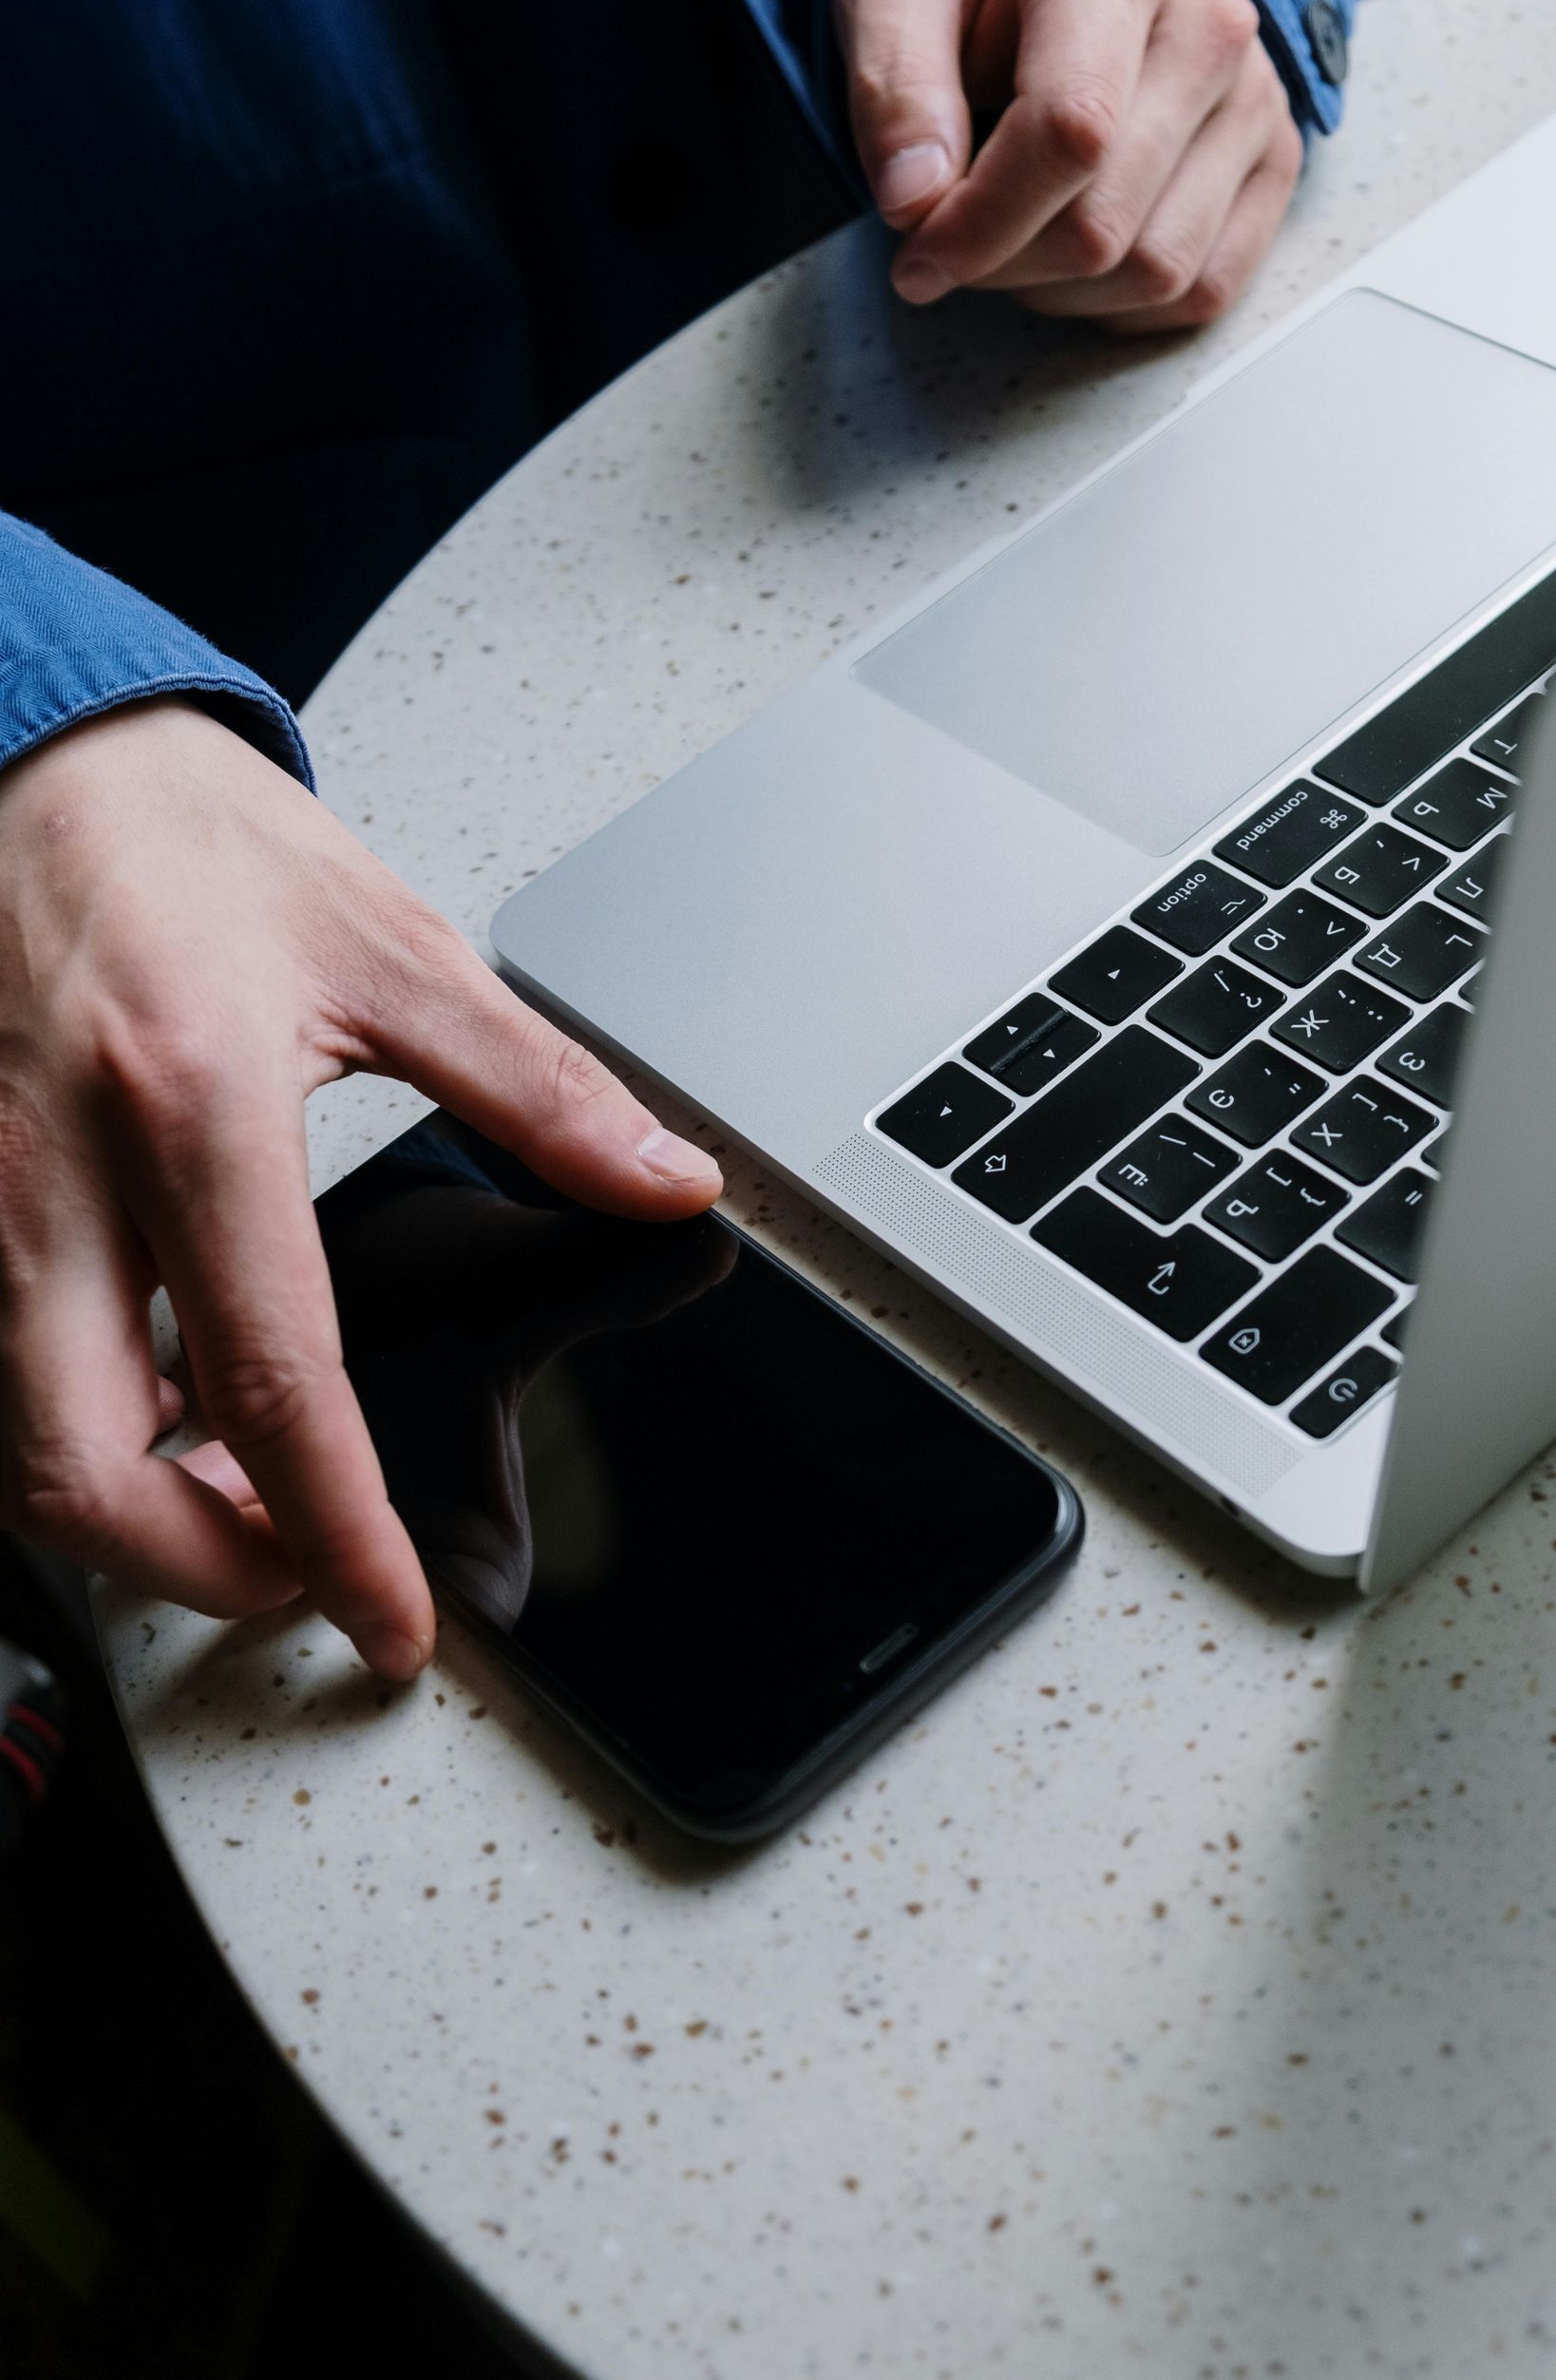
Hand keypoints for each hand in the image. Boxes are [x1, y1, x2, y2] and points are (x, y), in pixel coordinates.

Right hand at [0, 700, 721, 1677]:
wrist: (38, 758)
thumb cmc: (198, 843)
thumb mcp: (395, 949)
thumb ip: (538, 1090)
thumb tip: (666, 1183)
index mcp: (194, 1106)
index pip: (272, 1383)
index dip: (338, 1535)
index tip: (390, 1621)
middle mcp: (51, 1170)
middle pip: (78, 1467)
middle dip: (191, 1570)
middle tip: (298, 1575)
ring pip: (7, 1438)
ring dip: (120, 1513)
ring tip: (241, 1503)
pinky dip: (66, 1424)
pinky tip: (154, 1406)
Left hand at [833, 0, 1303, 334]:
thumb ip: (889, 88)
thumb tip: (916, 202)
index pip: (1069, 133)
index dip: (983, 223)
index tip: (917, 254)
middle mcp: (1208, 19)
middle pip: (1105, 224)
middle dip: (1006, 265)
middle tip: (955, 242)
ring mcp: (1254, 94)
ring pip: (1157, 271)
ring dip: (1061, 291)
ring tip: (1015, 237)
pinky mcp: (1276, 159)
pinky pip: (1202, 290)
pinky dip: (1123, 304)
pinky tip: (1076, 257)